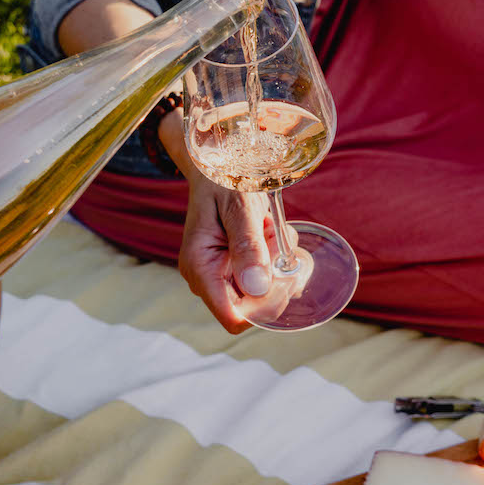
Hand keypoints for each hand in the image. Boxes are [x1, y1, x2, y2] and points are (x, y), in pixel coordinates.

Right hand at [177, 170, 295, 332]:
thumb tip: (258, 288)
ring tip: (268, 229)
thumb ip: (248, 246)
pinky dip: (278, 260)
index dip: (264, 307)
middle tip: (275, 237)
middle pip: (254, 310)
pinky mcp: (234, 272)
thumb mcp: (238, 207)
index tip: (282, 275)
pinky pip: (266, 281)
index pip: (233, 318)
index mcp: (200, 268)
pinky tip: (269, 234)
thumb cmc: (223, 180)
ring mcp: (220, 278)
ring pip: (265, 294)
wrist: (216, 166)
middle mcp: (207, 280)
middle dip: (275, 278)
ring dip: (278, 264)